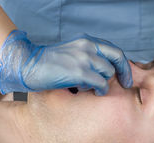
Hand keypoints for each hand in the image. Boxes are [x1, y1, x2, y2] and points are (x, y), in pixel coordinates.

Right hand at [0, 30, 132, 95]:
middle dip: (125, 73)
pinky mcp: (79, 72)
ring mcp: (84, 58)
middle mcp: (87, 46)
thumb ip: (88, 57)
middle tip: (126, 85)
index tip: (125, 76)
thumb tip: (105, 71)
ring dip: (103, 83)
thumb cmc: (48, 63)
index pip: (114, 50)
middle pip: (118, 58)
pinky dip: (99, 90)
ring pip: (108, 73)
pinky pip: (101, 84)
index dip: (123, 64)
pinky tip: (85, 91)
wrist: (28, 64)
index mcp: (86, 41)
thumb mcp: (72, 53)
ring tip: (89, 87)